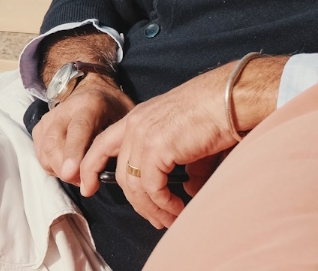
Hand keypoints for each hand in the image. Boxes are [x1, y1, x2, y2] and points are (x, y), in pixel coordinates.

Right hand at [32, 76, 132, 185]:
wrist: (93, 90)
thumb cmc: (112, 109)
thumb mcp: (124, 118)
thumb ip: (118, 141)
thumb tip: (112, 172)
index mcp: (90, 104)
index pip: (78, 129)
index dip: (73, 152)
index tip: (71, 174)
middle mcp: (66, 108)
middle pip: (54, 142)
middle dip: (63, 168)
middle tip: (81, 182)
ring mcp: (50, 117)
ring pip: (45, 149)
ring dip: (58, 169)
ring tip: (77, 176)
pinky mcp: (41, 126)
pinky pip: (40, 152)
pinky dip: (51, 166)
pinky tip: (66, 168)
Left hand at [78, 55, 286, 227]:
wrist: (230, 98)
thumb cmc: (216, 111)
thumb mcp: (187, 138)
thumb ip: (182, 164)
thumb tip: (188, 189)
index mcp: (138, 117)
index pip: (102, 144)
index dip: (91, 167)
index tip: (87, 187)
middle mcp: (135, 125)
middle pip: (121, 174)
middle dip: (137, 203)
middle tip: (155, 219)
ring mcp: (143, 136)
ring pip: (135, 186)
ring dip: (152, 209)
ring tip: (169, 220)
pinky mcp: (157, 149)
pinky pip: (153, 189)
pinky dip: (164, 205)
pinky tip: (177, 209)